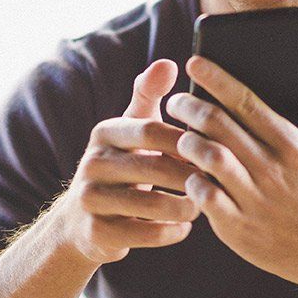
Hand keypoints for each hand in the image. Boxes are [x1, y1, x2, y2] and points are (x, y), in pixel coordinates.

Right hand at [56, 59, 200, 264]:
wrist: (80, 222)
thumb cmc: (120, 167)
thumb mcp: (128, 130)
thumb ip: (148, 96)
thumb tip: (169, 63)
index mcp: (104, 133)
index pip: (151, 131)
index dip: (185, 142)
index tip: (212, 151)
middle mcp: (91, 164)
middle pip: (154, 167)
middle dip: (190, 177)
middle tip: (217, 183)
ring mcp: (90, 200)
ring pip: (151, 205)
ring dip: (185, 207)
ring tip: (203, 205)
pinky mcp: (96, 233)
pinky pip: (145, 234)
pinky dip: (171, 232)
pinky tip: (184, 227)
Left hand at [166, 55, 297, 285]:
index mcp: (291, 144)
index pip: (246, 102)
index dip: (216, 79)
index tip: (194, 61)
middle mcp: (270, 169)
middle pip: (218, 125)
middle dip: (189, 106)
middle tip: (176, 100)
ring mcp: (252, 198)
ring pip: (207, 157)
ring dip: (186, 141)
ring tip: (179, 134)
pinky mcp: (236, 226)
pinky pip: (202, 196)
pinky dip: (190, 180)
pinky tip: (187, 173)